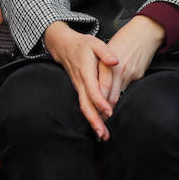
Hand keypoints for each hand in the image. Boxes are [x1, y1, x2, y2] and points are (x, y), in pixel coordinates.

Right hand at [43, 21, 119, 139]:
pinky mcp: (79, 90)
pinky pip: (84, 105)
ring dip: (93, 122)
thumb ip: (105, 52)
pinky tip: (98, 126)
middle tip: (103, 134)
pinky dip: (91, 117)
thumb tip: (115, 62)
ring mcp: (78, 87)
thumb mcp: (95, 43)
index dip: (99, 101)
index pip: (92, 90)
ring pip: (84, 108)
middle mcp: (80, 83)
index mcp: (85, 71)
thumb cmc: (82, 45)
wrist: (63, 46)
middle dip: (94, 121)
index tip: (108, 111)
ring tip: (103, 136)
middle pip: (85, 105)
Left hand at [100, 15, 163, 106]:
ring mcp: (130, 74)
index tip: (94, 113)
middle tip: (101, 121)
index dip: (97, 104)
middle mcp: (119, 71)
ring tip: (108, 112)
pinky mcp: (139, 75)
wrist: (145, 31)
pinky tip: (121, 89)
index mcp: (107, 65)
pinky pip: (129, 86)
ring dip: (113, 103)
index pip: (101, 90)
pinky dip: (123, 90)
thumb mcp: (107, 50)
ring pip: (120, 94)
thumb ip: (101, 67)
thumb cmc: (126, 38)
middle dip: (105, 111)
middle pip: (111, 97)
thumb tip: (96, 82)